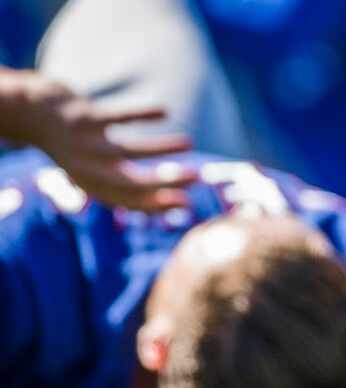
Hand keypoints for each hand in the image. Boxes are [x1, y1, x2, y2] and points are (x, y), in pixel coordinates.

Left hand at [9, 71, 195, 210]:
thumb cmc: (80, 149)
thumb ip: (135, 188)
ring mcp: (86, 143)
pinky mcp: (85, 117)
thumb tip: (182, 205)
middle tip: (196, 176)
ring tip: (190, 142)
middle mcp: (89, 169)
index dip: (158, 205)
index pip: (130, 201)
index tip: (187, 203)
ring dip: (161, 147)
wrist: (35, 114)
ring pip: (128, 149)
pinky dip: (142, 114)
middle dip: (165, 181)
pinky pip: (118, 116)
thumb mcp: (101, 172)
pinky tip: (166, 111)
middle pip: (130, 181)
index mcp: (94, 186)